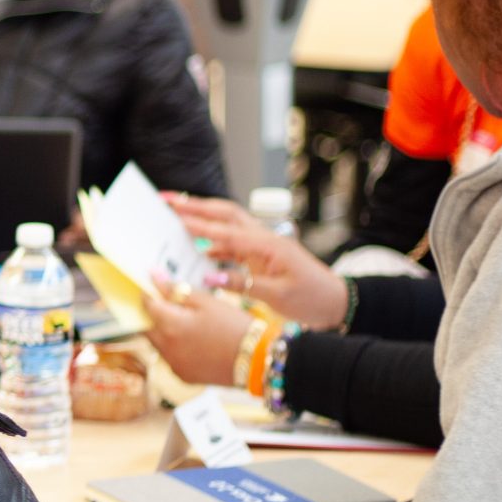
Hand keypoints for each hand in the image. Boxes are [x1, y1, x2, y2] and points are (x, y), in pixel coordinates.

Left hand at [141, 279, 255, 388]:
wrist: (258, 359)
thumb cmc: (234, 324)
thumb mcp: (206, 301)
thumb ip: (176, 290)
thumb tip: (155, 277)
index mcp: (170, 326)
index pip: (147, 305)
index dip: (149, 293)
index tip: (152, 285)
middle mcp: (166, 348)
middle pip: (147, 327)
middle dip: (153, 314)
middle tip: (168, 304)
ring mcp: (174, 365)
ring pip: (157, 344)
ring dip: (163, 332)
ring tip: (186, 323)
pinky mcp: (183, 376)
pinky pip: (170, 358)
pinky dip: (175, 348)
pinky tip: (193, 341)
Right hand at [163, 193, 348, 328]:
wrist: (334, 301)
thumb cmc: (311, 298)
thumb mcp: (278, 295)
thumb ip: (243, 285)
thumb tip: (209, 277)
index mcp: (268, 245)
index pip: (226, 232)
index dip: (198, 225)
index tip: (174, 217)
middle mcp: (263, 238)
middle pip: (224, 214)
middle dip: (195, 206)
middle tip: (167, 200)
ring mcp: (261, 245)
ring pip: (227, 223)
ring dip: (201, 217)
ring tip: (175, 213)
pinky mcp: (260, 255)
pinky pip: (231, 242)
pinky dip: (212, 240)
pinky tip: (196, 246)